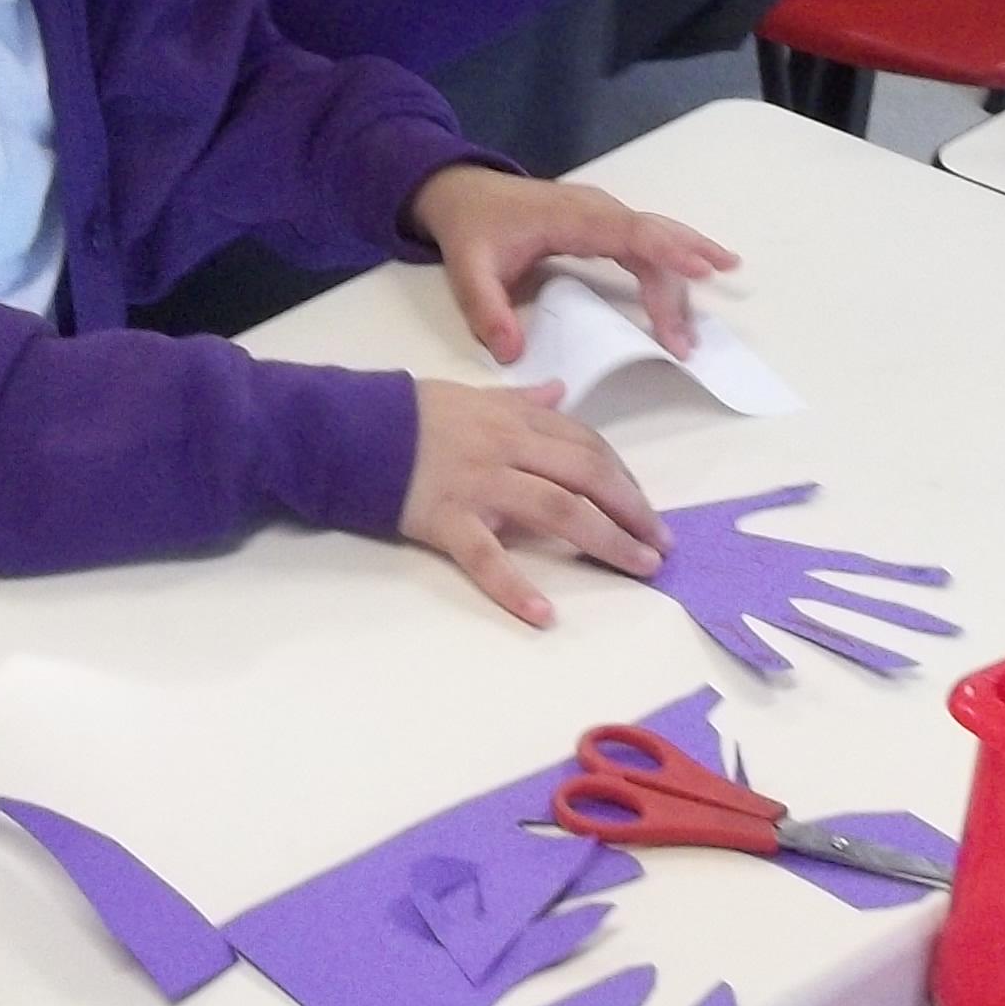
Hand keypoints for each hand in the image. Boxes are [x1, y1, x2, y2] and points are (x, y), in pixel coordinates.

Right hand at [402, 379, 669, 627]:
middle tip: (661, 545)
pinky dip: (515, 588)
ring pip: (557, 510)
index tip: (647, 509)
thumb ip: (518, 400)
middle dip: (632, 509)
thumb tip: (560, 391)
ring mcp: (479, 484)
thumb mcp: (470, 396)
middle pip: (585, 475)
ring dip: (606, 539)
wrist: (343, 428)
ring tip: (638, 567)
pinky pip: (486, 557)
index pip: (584, 445)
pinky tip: (544, 615)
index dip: (623, 477)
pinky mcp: (446, 520)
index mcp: (513, 420)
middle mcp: (506, 449)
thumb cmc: (408, 415)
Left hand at [405, 163, 734, 363]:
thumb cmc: (472, 228)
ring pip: (657, 239)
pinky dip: (674, 259)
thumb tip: (511, 353)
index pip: (630, 231)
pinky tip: (702, 272)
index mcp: (570, 218)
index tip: (702, 272)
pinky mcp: (604, 226)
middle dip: (677, 285)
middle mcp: (597, 211)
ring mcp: (603, 216)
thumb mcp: (467, 270)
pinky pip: (647, 242)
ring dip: (684, 272)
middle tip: (687, 340)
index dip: (668, 251)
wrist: (462, 193)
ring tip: (706, 316)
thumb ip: (486, 310)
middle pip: (653, 240)